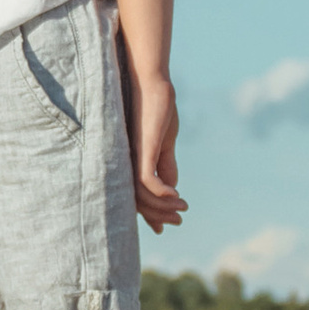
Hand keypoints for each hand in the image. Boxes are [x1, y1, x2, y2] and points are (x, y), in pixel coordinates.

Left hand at [130, 72, 184, 230]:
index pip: (136, 196)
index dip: (151, 213)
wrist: (153, 84)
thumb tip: (172, 189)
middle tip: (178, 222)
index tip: (168, 225)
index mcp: (131, 163)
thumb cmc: (156, 110)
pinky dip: (161, 192)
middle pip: (137, 201)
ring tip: (182, 208)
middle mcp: (126, 163)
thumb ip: (165, 165)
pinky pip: (146, 180)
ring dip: (163, 206)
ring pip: (141, 195)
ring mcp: (131, 157)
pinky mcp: (140, 149)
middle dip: (158, 215)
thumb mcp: (163, 143)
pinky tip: (175, 195)